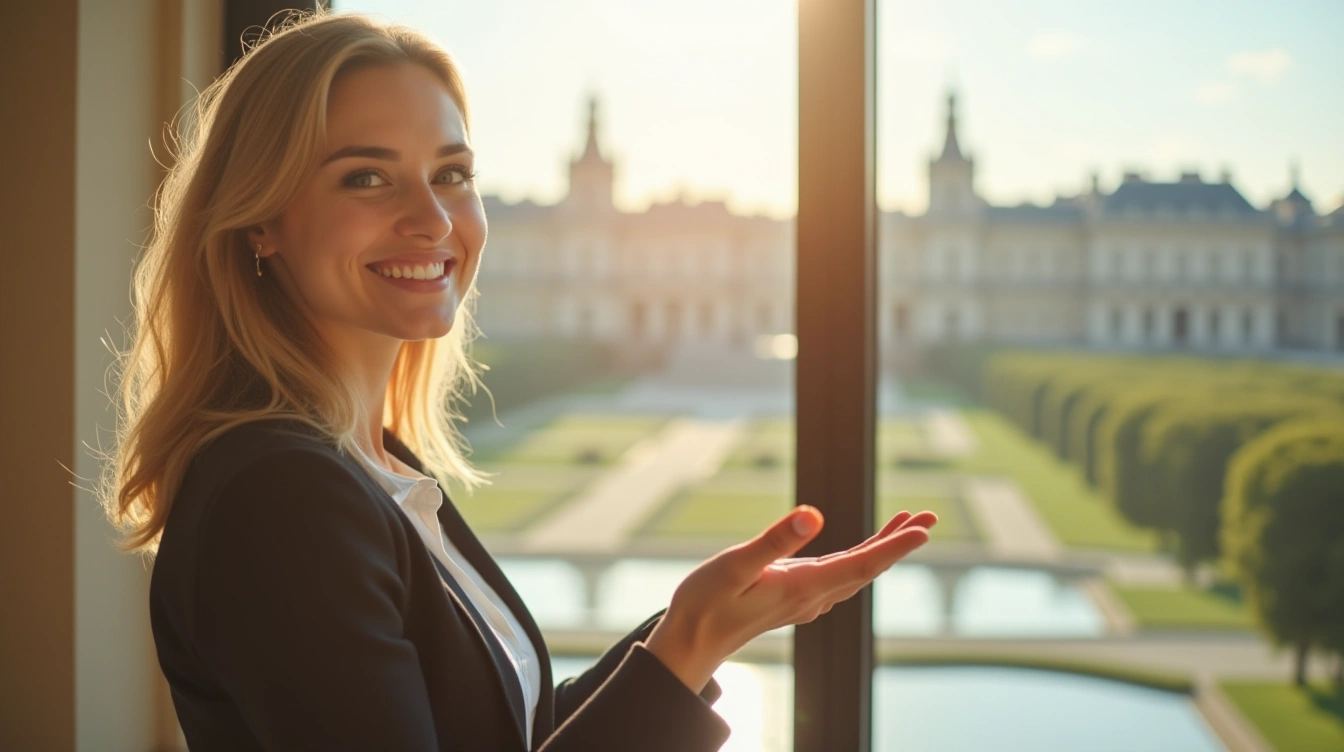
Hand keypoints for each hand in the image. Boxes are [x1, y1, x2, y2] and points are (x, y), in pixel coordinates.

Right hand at [643, 506, 935, 692]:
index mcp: (802, 587)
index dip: (895, 546)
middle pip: (867, 568)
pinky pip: (837, 577)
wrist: (690, 642)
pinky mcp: (793, 598)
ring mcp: (803, 600)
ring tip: (905, 525)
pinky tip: (862, 552)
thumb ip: (775, 541)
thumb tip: (814, 515)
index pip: (861, 564)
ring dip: (882, 549)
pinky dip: (859, 558)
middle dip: (898, 542)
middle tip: (929, 519)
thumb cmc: (705, 604)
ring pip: (855, 573)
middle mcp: (811, 596)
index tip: (925, 530)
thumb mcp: (735, 565)